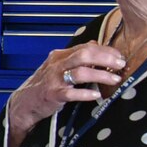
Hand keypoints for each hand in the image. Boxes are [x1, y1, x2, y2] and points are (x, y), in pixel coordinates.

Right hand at [9, 41, 126, 132]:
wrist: (25, 102)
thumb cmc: (45, 84)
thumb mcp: (59, 66)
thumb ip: (76, 56)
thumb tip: (96, 44)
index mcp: (60, 55)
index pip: (86, 47)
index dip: (106, 51)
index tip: (120, 57)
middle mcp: (57, 64)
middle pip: (84, 55)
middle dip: (106, 59)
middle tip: (120, 65)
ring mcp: (54, 79)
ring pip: (80, 72)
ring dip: (101, 75)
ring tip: (114, 80)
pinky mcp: (53, 95)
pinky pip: (72, 93)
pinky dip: (85, 94)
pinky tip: (96, 95)